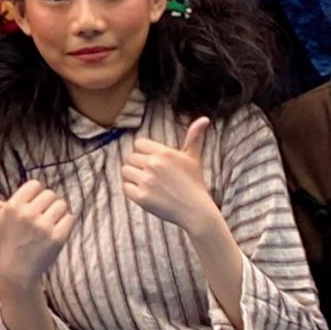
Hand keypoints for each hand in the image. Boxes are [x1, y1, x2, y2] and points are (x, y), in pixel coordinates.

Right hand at [0, 172, 72, 288]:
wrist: (19, 269)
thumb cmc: (9, 238)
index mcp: (13, 206)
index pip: (36, 185)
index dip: (35, 196)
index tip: (29, 209)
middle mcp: (27, 214)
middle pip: (51, 194)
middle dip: (47, 206)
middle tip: (38, 221)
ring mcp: (43, 226)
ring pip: (62, 205)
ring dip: (57, 215)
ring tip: (46, 227)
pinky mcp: (57, 237)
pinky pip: (69, 218)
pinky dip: (65, 225)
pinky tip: (53, 234)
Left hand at [116, 117, 222, 240]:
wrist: (195, 211)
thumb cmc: (194, 183)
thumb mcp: (193, 158)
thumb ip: (194, 137)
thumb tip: (205, 118)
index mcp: (164, 152)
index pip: (139, 144)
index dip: (145, 153)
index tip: (154, 162)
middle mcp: (153, 164)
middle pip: (131, 157)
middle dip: (139, 165)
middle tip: (153, 176)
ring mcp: (146, 181)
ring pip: (125, 171)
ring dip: (133, 177)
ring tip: (148, 183)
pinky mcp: (141, 197)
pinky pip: (125, 187)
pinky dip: (132, 190)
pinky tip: (145, 193)